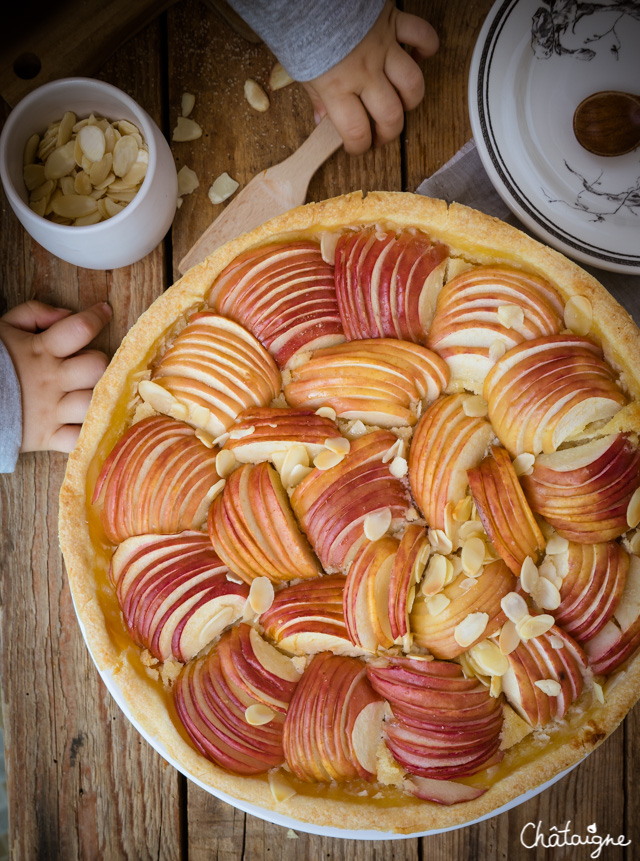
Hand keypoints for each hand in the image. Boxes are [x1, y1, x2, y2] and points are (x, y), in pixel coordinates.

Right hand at [0, 300, 111, 453]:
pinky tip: (92, 425)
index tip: (104, 312)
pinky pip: (79, 439)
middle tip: (90, 364)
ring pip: (93, 403)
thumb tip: (67, 313)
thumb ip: (34, 313)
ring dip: (98, 398)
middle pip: (96, 368)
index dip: (97, 317)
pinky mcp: (47, 437)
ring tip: (93, 394)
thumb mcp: (4, 327)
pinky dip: (89, 434)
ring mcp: (52, 411)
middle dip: (99, 362)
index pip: (79, 328)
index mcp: (42, 350)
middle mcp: (52, 381)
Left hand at [302, 1, 437, 154]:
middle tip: (381, 134)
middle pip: (390, 116)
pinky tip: (418, 57)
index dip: (360, 147)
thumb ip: (316, 97)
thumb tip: (323, 122)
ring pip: (412, 85)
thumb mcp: (300, 69)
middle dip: (389, 133)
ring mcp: (382, 48)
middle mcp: (364, 72)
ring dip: (411, 100)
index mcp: (337, 87)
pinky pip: (423, 36)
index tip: (358, 146)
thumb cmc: (302, 27)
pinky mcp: (394, 22)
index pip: (357, 131)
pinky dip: (427, 48)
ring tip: (401, 103)